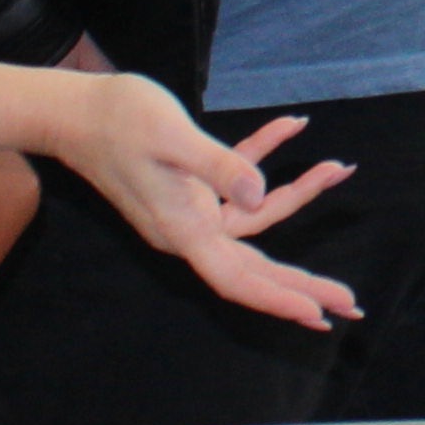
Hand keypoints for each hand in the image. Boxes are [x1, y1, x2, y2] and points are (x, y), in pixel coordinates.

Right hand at [50, 73, 361, 330]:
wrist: (74, 109)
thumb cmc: (119, 120)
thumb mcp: (173, 136)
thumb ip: (220, 166)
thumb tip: (260, 194)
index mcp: (182, 228)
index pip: (236, 278)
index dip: (277, 299)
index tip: (316, 314)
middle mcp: (188, 229)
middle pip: (255, 265)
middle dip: (302, 282)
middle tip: (350, 302)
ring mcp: (189, 210)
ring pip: (254, 217)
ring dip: (297, 192)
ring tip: (338, 169)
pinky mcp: (189, 185)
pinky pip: (236, 179)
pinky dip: (264, 154)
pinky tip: (293, 126)